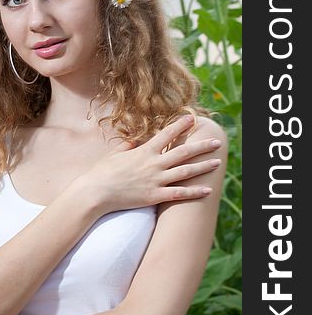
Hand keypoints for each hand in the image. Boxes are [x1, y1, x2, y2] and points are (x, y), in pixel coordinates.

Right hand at [84, 115, 221, 213]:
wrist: (96, 192)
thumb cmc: (102, 172)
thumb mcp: (114, 154)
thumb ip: (127, 146)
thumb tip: (134, 140)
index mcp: (144, 151)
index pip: (167, 134)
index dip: (181, 125)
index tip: (192, 118)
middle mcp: (153, 164)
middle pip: (184, 152)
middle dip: (202, 146)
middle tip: (217, 142)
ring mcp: (155, 180)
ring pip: (186, 172)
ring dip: (203, 167)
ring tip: (217, 162)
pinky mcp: (154, 196)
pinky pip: (179, 194)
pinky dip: (194, 192)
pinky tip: (207, 190)